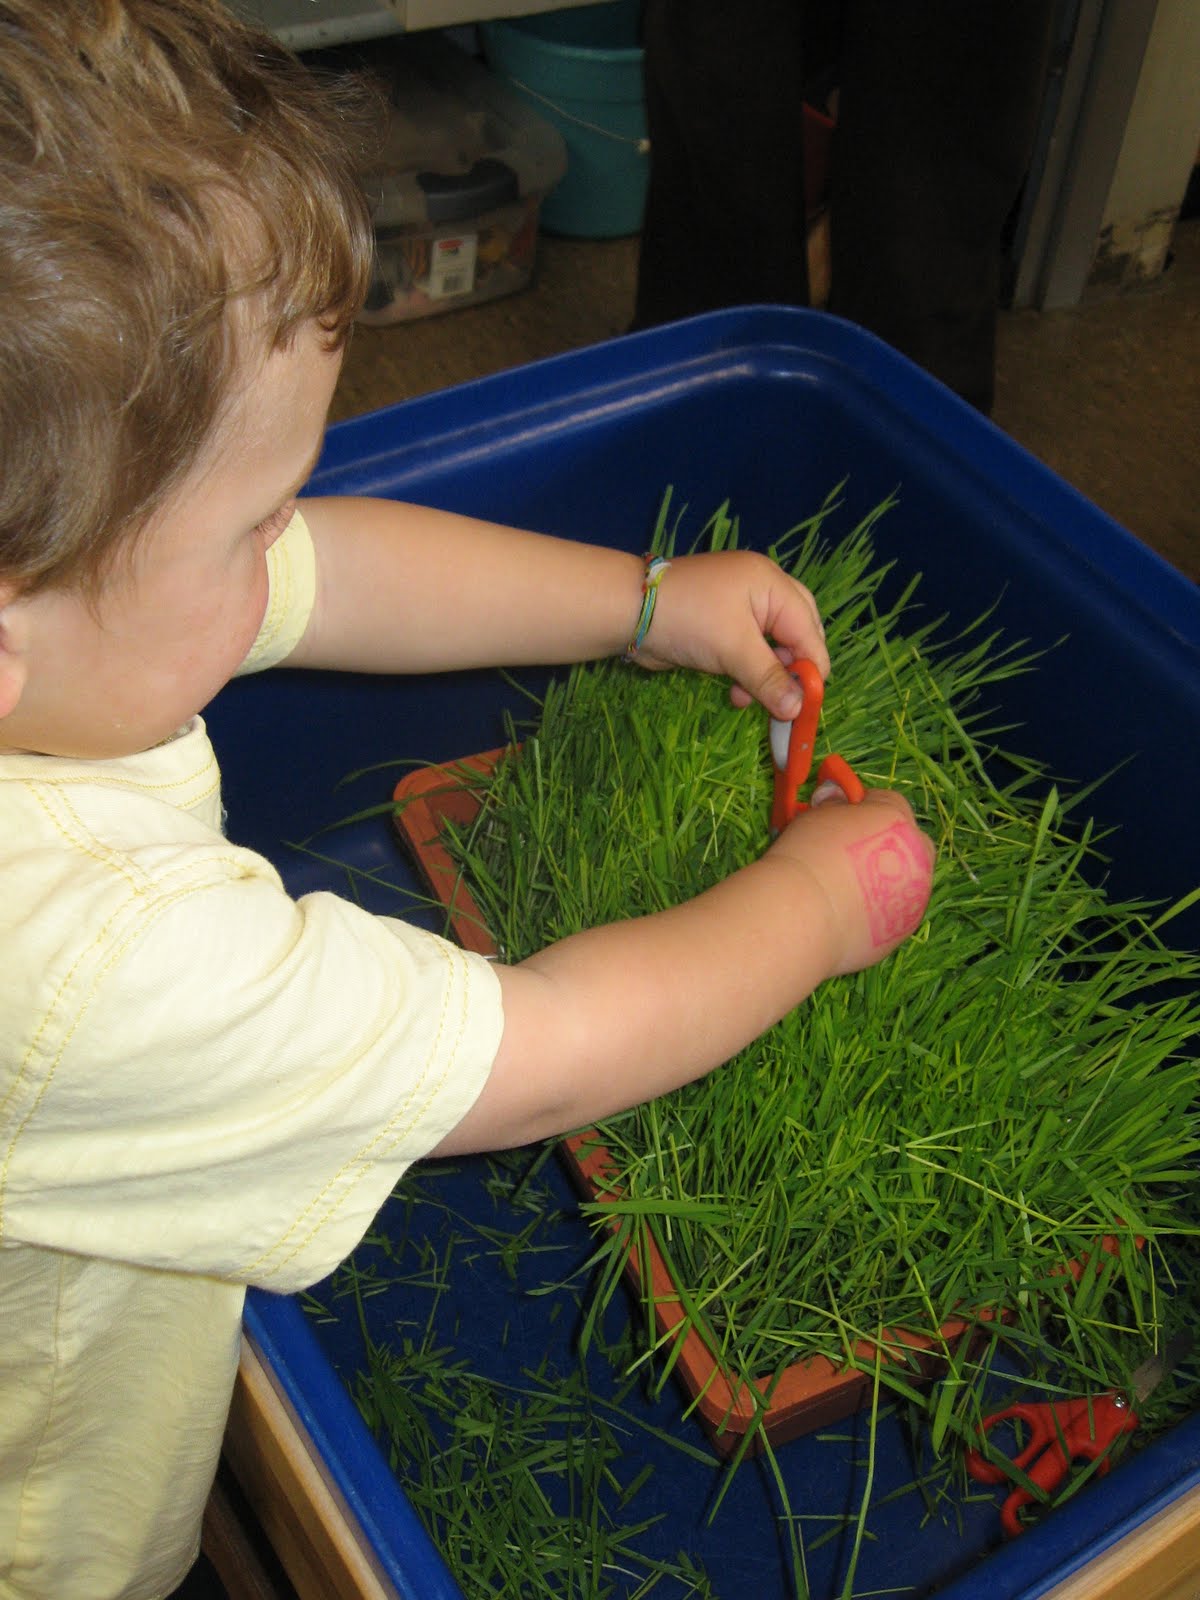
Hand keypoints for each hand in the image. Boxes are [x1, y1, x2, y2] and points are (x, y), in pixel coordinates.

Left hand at [631, 550, 829, 720]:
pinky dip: (746, 673)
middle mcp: (761, 591)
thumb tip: (798, 710)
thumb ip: (769, 679)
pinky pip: (747, 652)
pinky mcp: (720, 626)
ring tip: (748, 699)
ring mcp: (739, 607)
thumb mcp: (733, 649)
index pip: (808, 628)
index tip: (809, 704)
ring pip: (770, 648)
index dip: (811, 667)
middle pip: (795, 635)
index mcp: (772, 584)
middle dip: (790, 670)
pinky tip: (735, 694)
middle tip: (786, 701)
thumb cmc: (689, 620)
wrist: (629, 612)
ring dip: (765, 677)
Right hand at [765, 788, 935, 978]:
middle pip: (910, 839)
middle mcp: (916, 854)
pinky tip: (848, 911)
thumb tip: (833, 794)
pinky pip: (895, 910)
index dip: (865, 806)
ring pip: (907, 878)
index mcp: (896, 819)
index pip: (889, 801)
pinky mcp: (906, 926)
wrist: (804, 913)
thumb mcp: (815, 815)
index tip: (844, 815)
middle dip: (886, 841)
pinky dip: (879, 908)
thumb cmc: (807, 856)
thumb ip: (833, 804)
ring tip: (846, 886)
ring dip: (885, 877)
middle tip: (850, 850)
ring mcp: (915, 893)